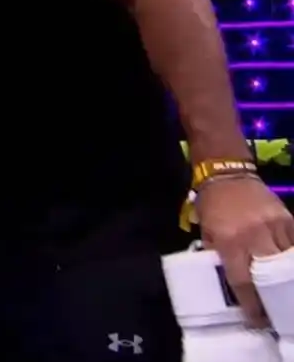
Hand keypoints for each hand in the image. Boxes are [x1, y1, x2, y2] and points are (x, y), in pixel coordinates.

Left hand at [197, 175, 293, 325]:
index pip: (243, 281)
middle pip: (269, 275)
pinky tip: (293, 271)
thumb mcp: (208, 232)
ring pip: (287, 261)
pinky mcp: (288, 219)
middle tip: (276, 314)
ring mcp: (274, 227)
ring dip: (287, 281)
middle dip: (273, 297)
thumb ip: (219, 255)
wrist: (228, 173)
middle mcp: (254, 236)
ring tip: (287, 295)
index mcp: (229, 242)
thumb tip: (232, 282)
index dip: (251, 304)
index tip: (257, 321)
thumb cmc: (213, 205)